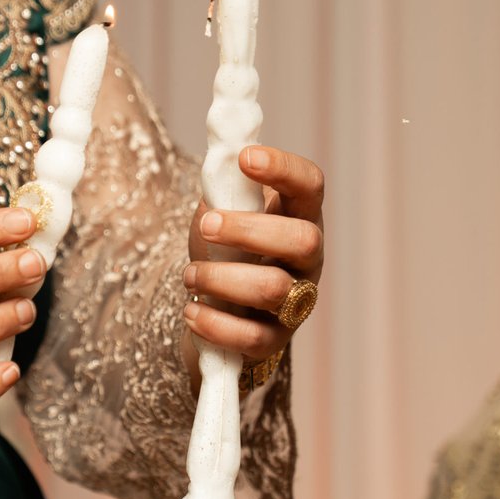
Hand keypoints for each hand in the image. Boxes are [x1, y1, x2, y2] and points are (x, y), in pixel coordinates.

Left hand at [183, 145, 324, 372]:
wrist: (217, 309)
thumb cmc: (224, 250)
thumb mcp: (222, 212)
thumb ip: (223, 188)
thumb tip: (217, 162)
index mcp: (299, 217)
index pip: (310, 184)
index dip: (284, 168)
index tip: (245, 158)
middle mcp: (308, 260)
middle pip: (302, 239)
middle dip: (249, 230)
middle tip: (206, 227)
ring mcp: (296, 302)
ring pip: (273, 289)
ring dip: (221, 278)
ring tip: (189, 276)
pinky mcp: (274, 340)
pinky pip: (252, 337)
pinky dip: (215, 324)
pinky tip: (191, 311)